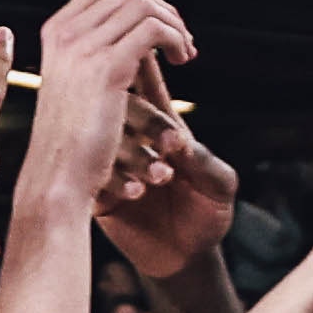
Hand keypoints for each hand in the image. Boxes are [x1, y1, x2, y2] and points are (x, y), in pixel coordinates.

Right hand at [24, 0, 202, 240]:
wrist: (57, 178)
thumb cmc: (70, 144)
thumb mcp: (74, 89)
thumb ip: (90, 56)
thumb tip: (122, 31)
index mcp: (56, 33)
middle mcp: (65, 34)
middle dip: (163, 7)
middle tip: (184, 38)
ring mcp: (83, 48)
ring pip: (143, 6)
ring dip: (174, 25)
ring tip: (187, 53)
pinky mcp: (107, 69)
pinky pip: (153, 30)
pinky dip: (175, 39)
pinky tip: (182, 60)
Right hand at [94, 81, 240, 287]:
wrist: (188, 259)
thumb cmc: (208, 215)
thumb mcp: (218, 185)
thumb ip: (204, 160)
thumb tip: (178, 140)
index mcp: (160, 126)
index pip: (146, 83)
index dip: (144, 63)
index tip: (144, 52)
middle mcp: (131, 139)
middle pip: (123, 106)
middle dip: (146, 121)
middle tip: (172, 145)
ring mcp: (112, 166)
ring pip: (106, 140)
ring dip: (134, 155)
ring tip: (162, 178)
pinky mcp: (99, 194)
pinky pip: (94, 177)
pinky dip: (117, 181)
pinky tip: (137, 194)